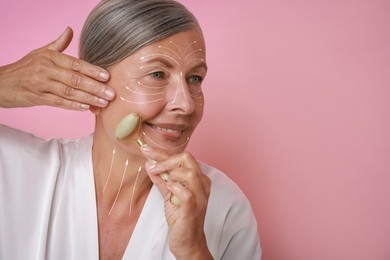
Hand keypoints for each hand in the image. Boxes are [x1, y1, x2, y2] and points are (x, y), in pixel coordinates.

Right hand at [0, 27, 114, 109]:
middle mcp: (46, 70)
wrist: (1, 82)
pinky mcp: (37, 98)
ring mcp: (41, 85)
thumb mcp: (40, 52)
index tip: (107, 76)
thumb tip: (70, 30)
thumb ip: (58, 44)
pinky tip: (86, 107)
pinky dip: (73, 105)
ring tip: (103, 103)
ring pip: (69, 92)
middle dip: (95, 87)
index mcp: (50, 57)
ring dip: (89, 98)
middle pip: (75, 79)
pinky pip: (59, 103)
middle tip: (111, 94)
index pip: (75, 64)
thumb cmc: (25, 67)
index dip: (92, 70)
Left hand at [141, 145, 212, 259]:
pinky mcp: (194, 208)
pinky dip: (174, 188)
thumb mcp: (169, 193)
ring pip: (189, 173)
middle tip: (153, 166)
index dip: (161, 152)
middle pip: (188, 158)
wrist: (187, 241)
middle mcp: (202, 184)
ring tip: (166, 185)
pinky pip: (185, 193)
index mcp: (197, 178)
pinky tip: (170, 192)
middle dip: (166, 159)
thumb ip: (161, 178)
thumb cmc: (181, 217)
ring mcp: (200, 196)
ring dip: (171, 175)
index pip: (182, 157)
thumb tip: (149, 163)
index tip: (146, 149)